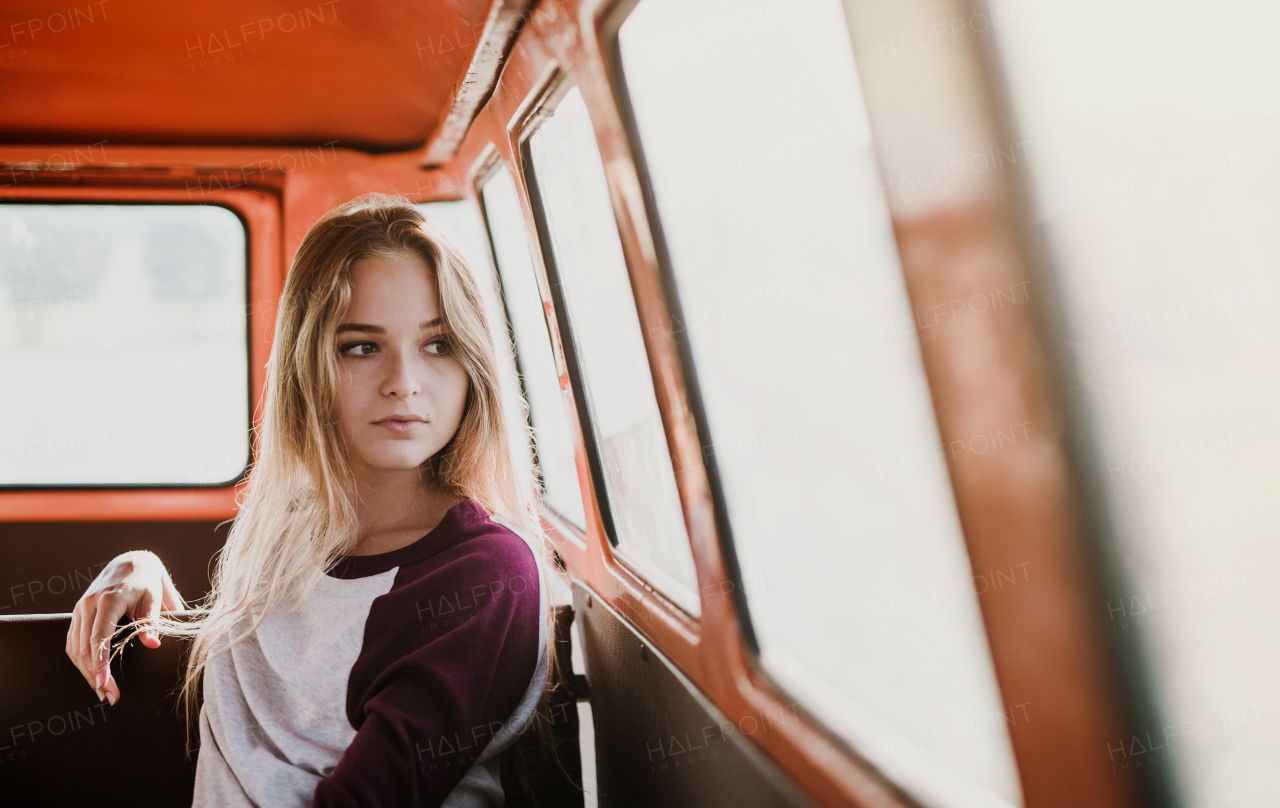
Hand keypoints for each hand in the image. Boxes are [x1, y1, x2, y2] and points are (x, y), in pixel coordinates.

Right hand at [66, 551, 185, 705]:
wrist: (131, 564)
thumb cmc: (146, 583)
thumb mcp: (155, 599)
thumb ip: (152, 622)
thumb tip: (153, 645)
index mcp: (109, 600)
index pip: (99, 637)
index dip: (100, 663)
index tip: (105, 684)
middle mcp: (89, 605)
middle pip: (84, 647)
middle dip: (94, 675)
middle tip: (109, 696)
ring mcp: (80, 609)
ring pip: (75, 648)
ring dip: (86, 672)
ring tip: (102, 692)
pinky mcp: (78, 614)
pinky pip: (73, 642)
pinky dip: (81, 661)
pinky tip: (93, 675)